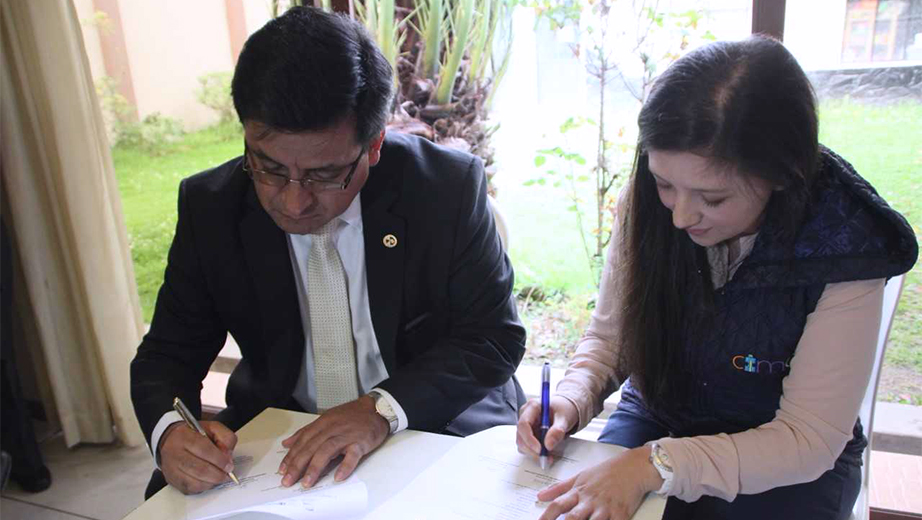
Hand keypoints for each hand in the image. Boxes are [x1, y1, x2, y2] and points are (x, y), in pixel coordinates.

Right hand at [159, 420, 237, 494]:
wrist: (170, 440)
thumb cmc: (192, 434)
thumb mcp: (212, 428)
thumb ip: (225, 438)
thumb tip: (228, 456)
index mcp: (184, 436)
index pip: (204, 450)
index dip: (220, 460)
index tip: (229, 465)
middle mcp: (175, 453)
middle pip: (200, 469)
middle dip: (218, 474)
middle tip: (227, 473)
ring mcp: (172, 469)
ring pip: (195, 483)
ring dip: (212, 482)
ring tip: (219, 477)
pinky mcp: (172, 480)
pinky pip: (190, 489)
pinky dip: (203, 487)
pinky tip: (208, 480)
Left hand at [278, 395, 388, 487]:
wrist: (377, 409)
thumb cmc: (352, 416)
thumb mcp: (327, 419)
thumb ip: (306, 432)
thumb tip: (287, 443)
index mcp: (323, 423)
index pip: (303, 440)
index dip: (291, 456)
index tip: (282, 470)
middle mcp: (332, 428)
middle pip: (311, 447)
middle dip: (297, 465)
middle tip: (288, 481)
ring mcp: (346, 435)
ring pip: (327, 451)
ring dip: (315, 468)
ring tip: (307, 483)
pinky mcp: (361, 442)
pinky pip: (352, 455)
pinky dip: (345, 466)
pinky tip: (338, 477)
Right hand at [516, 396, 578, 459]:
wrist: (565, 411)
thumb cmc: (564, 409)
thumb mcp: (565, 418)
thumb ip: (557, 430)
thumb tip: (549, 445)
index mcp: (532, 407)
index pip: (523, 424)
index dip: (529, 438)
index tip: (539, 449)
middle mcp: (525, 415)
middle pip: (520, 436)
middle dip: (531, 449)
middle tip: (546, 457)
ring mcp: (525, 425)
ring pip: (522, 443)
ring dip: (533, 452)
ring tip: (548, 456)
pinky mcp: (527, 434)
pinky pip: (527, 446)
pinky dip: (535, 452)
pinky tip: (546, 453)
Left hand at [537, 446, 662, 519]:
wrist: (633, 467)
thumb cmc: (606, 472)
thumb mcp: (580, 476)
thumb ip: (559, 488)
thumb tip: (540, 496)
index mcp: (579, 492)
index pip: (558, 505)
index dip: (546, 517)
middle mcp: (590, 501)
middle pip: (573, 517)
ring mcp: (606, 508)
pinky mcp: (621, 514)